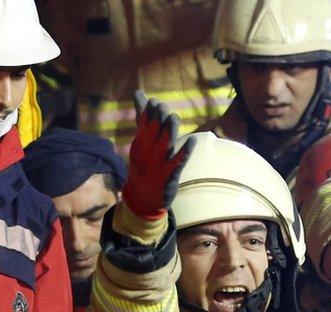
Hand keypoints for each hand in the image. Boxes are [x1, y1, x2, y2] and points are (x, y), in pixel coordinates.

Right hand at [123, 90, 195, 219]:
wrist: (143, 198)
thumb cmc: (145, 165)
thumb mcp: (141, 142)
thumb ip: (143, 119)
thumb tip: (139, 94)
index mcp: (140, 145)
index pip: (143, 127)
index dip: (148, 115)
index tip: (154, 102)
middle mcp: (147, 155)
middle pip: (152, 136)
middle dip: (156, 121)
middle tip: (161, 106)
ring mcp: (157, 166)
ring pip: (163, 147)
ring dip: (168, 133)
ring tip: (174, 118)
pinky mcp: (168, 176)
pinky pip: (177, 163)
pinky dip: (184, 152)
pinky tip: (192, 140)